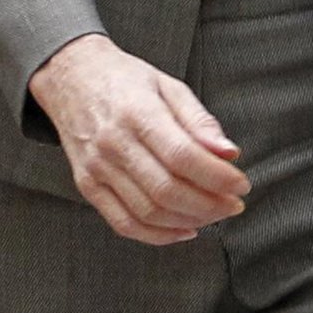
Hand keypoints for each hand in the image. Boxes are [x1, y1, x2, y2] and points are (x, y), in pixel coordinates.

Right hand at [27, 32, 250, 245]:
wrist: (71, 77)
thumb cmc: (125, 79)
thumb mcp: (167, 84)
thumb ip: (199, 120)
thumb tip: (229, 153)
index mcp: (138, 111)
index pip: (183, 156)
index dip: (217, 177)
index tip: (241, 184)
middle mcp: (114, 143)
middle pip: (167, 190)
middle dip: (209, 205)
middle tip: (233, 204)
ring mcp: (97, 168)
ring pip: (148, 212)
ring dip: (189, 221)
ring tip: (213, 214)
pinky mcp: (87, 185)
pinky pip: (124, 224)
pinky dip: (158, 235)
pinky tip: (183, 228)